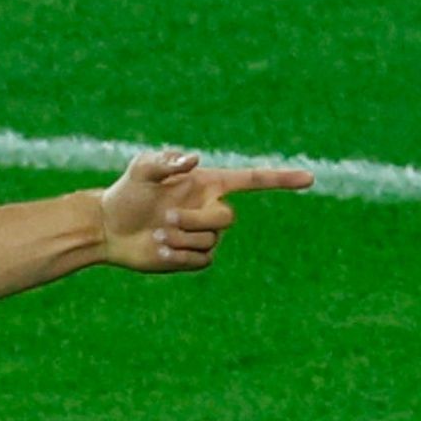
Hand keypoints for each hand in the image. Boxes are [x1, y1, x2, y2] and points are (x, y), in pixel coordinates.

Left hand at [97, 150, 312, 272]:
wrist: (110, 228)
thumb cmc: (125, 193)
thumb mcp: (141, 171)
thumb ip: (165, 161)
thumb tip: (194, 159)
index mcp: (208, 184)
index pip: (253, 181)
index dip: (282, 180)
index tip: (310, 179)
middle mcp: (211, 208)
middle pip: (227, 219)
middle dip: (195, 221)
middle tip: (164, 220)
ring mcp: (205, 234)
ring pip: (211, 241)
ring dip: (181, 239)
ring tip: (156, 235)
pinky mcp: (194, 257)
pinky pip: (202, 261)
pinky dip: (179, 256)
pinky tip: (158, 250)